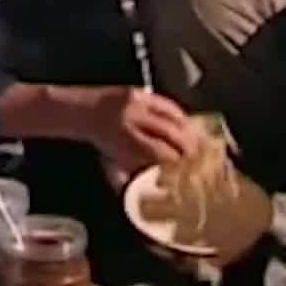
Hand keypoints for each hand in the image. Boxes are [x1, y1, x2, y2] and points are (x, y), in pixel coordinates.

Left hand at [75, 87, 197, 172]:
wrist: (85, 111)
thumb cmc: (104, 142)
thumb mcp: (113, 163)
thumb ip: (132, 178)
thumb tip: (152, 194)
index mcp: (126, 139)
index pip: (160, 152)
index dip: (177, 161)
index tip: (188, 171)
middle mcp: (134, 118)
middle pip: (171, 132)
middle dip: (189, 146)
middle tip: (199, 157)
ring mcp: (139, 102)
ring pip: (174, 116)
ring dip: (190, 130)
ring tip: (200, 143)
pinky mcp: (141, 92)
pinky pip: (169, 104)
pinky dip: (182, 116)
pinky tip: (190, 127)